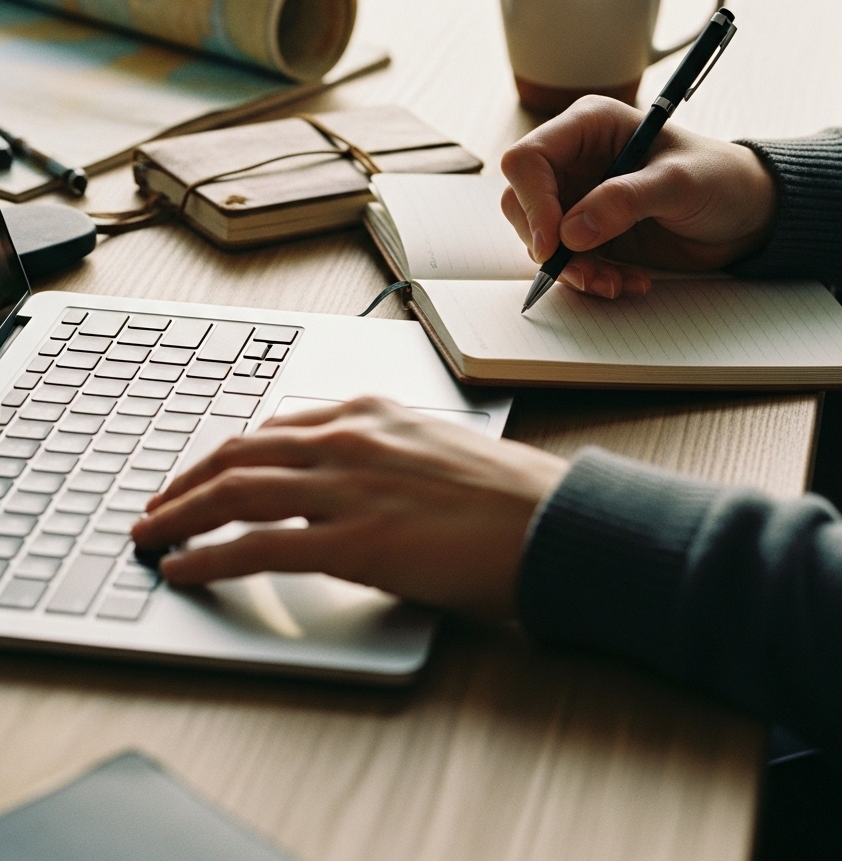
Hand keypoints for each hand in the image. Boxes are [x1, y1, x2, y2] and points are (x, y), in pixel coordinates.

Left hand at [131, 397, 567, 616]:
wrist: (553, 522)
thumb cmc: (507, 494)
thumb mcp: (434, 451)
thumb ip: (379, 457)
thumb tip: (337, 487)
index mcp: (370, 412)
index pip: (273, 428)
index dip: (224, 454)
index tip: (201, 473)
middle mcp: (349, 438)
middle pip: (240, 452)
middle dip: (187, 480)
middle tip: (158, 505)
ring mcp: (348, 487)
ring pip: (234, 491)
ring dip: (180, 514)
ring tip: (151, 536)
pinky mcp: (353, 541)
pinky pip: (257, 546)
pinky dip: (208, 556)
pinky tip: (184, 568)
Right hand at [501, 96, 776, 297]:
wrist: (747, 215)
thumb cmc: (720, 179)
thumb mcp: (680, 182)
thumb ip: (626, 200)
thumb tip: (572, 231)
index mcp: (589, 126)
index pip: (528, 158)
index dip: (533, 201)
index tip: (554, 242)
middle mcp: (574, 160)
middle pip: (521, 201)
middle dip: (547, 243)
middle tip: (585, 270)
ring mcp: (579, 198)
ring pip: (538, 238)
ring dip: (572, 269)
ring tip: (616, 283)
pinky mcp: (589, 233)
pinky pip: (567, 262)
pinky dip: (590, 279)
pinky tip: (628, 283)